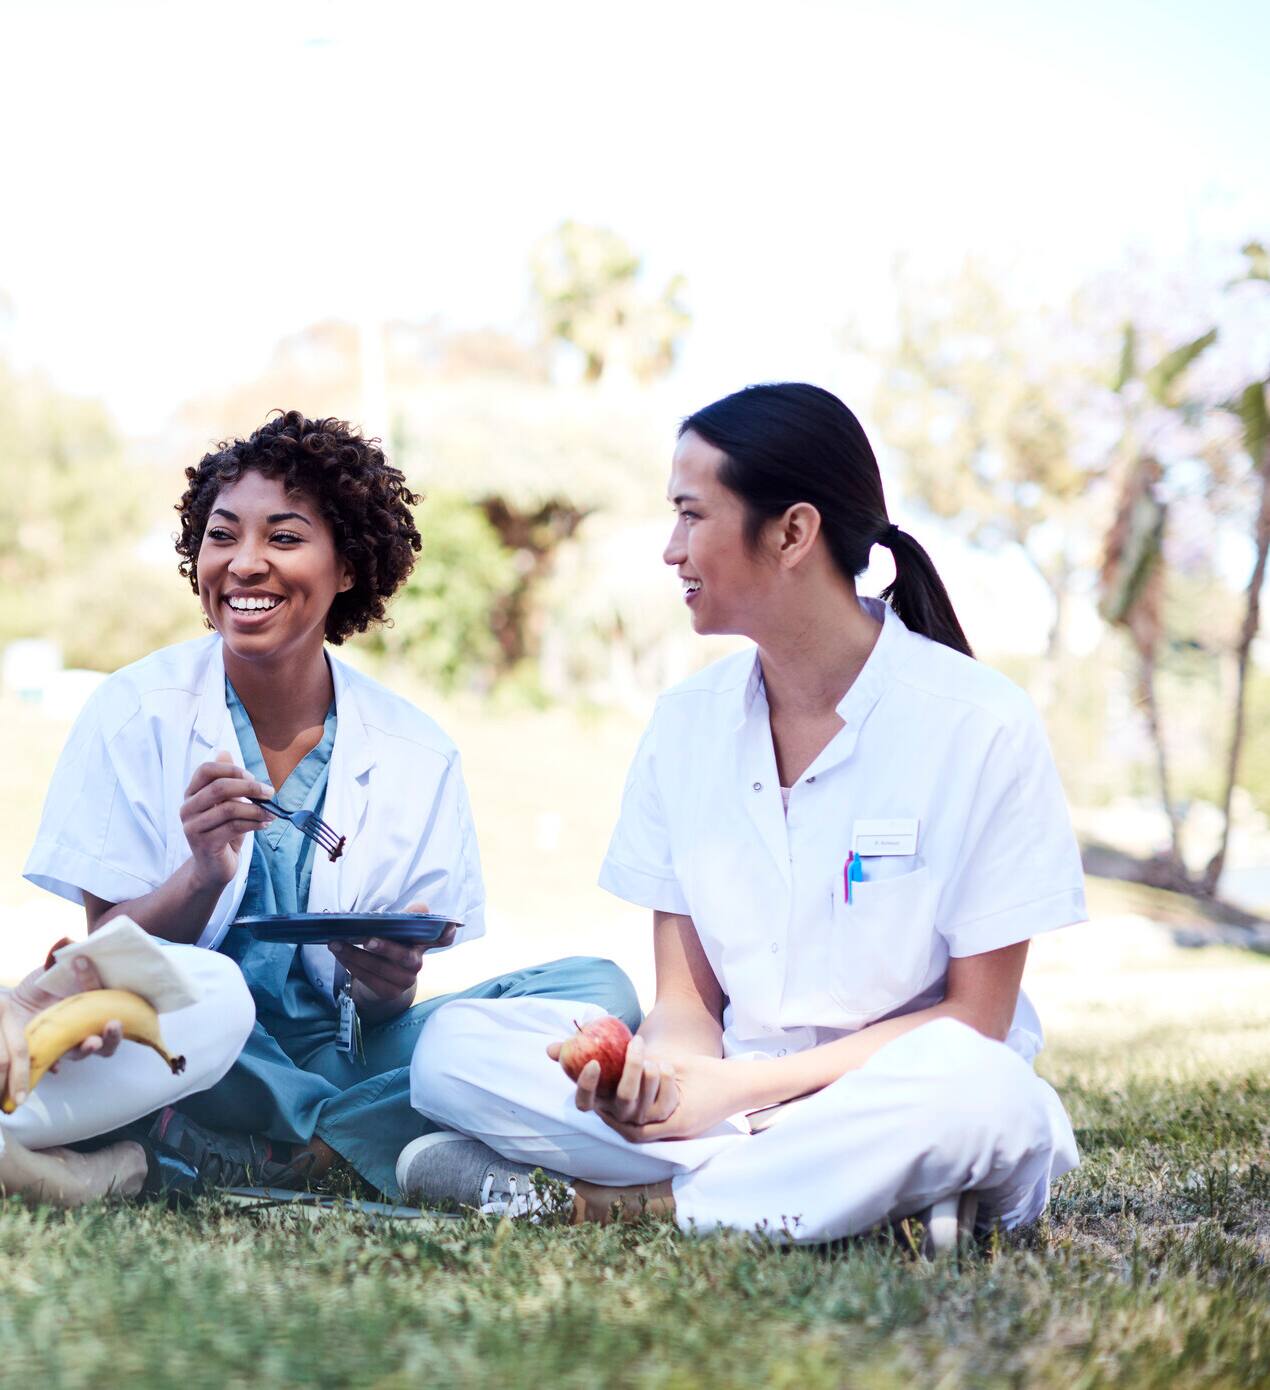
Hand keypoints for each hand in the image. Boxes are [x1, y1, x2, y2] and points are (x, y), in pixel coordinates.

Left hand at [1, 952, 120, 1108]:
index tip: (117, 995)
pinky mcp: (49, 1054)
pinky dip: (56, 1064)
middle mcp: (86, 1026)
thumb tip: (70, 941)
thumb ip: (65, 959)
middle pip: (109, 1038)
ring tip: (91, 1042)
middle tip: (113, 1024)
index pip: (113, 1005)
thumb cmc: (39, 985)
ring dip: (92, 1048)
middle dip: (115, 1035)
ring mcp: (69, 1041)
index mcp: (94, 1005)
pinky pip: (55, 1063)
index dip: (120, 1002)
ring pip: (86, 1052)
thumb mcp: (52, 969)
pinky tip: (55, 1064)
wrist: (10, 1003)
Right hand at [179, 751, 274, 889]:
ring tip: (271, 813)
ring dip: (256, 809)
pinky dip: (254, 823)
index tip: (252, 776)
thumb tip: (224, 752)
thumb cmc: (223, 832)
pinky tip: (265, 824)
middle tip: (270, 792)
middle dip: (249, 787)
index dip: (231, 769)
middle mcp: (187, 809)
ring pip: (229, 808)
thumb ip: (227, 781)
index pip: (205, 770)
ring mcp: (193, 827)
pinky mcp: (204, 844)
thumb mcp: (227, 804)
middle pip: (219, 787)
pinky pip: (234, 827)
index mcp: (192, 795)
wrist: (214, 868)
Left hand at [329, 900, 454, 1005]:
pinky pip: (368, 979)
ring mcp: (405, 980)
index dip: (446, 933)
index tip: (448, 926)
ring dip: (356, 955)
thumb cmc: (389, 946)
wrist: (381, 979)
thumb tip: (421, 908)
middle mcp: (418, 963)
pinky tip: (340, 954)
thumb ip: (408, 917)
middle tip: (367, 938)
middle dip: (386, 948)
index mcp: (422, 943)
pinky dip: (352, 965)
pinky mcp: (389, 992)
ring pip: (380, 968)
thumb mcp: (398, 930)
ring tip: (336, 943)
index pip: (442, 938)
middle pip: (406, 957)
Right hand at [547, 1033, 678, 1126]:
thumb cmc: (616, 1062)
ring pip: (648, 1089)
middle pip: (625, 1095)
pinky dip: (666, 1071)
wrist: (651, 1074)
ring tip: (647, 1051)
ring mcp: (642, 1117)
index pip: (585, 1103)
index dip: (587, 1086)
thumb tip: (551, 1049)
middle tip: (636, 1041)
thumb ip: (574, 1050)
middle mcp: (619, 1115)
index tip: (593, 1062)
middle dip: (632, 1065)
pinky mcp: (664, 1114)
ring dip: (650, 1063)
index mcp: (598, 1103)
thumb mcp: (598, 1055)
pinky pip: (668, 1089)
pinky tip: (662, 1063)